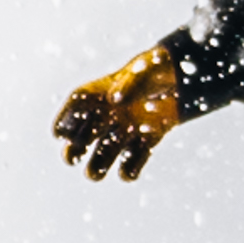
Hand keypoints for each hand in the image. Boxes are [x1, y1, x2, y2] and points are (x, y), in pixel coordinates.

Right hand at [53, 45, 190, 181]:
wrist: (182, 78)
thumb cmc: (156, 69)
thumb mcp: (145, 71)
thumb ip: (130, 84)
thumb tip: (116, 99)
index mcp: (100, 95)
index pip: (74, 109)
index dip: (64, 122)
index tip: (61, 134)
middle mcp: (107, 116)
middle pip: (80, 140)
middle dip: (72, 152)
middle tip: (72, 157)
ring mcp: (124, 132)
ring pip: (103, 156)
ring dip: (96, 167)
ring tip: (95, 172)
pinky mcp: (144, 143)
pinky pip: (132, 163)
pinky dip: (129, 170)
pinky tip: (129, 169)